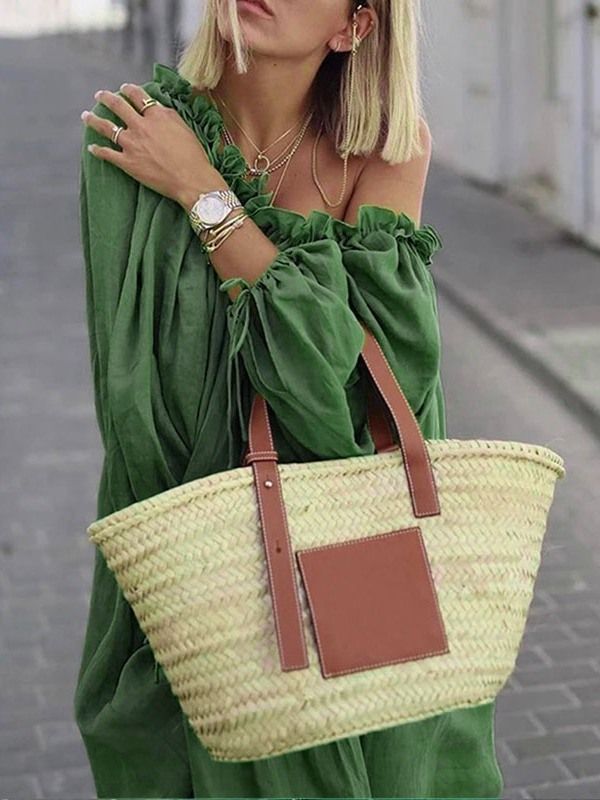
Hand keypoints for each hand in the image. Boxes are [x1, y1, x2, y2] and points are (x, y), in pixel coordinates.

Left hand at [80, 82, 222, 207]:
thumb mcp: (184, 127)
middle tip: (99, 96)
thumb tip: (158, 108)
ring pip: (107, 127)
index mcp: (157, 115)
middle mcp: (141, 126)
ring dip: (94, 120)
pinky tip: (91, 148)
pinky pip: (107, 154)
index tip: (123, 88)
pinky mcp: (128, 163)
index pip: (138, 95)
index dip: (129, 89)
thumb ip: (168, 116)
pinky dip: (97, 150)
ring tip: (86, 116)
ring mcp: (132, 144)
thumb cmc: (194, 156)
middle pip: (118, 106)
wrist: (191, 180)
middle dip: (106, 98)